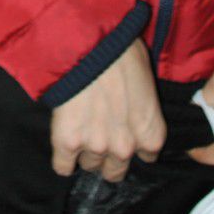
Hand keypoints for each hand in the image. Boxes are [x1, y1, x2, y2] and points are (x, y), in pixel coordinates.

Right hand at [50, 39, 165, 181]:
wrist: (88, 43)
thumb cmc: (121, 50)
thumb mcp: (146, 76)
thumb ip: (143, 106)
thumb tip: (133, 104)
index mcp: (151, 133)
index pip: (146, 157)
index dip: (133, 142)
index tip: (124, 131)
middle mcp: (126, 147)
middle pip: (115, 170)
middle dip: (108, 155)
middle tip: (99, 133)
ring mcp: (96, 146)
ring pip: (89, 165)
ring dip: (85, 151)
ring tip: (80, 128)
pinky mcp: (67, 142)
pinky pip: (62, 166)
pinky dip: (62, 159)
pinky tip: (63, 145)